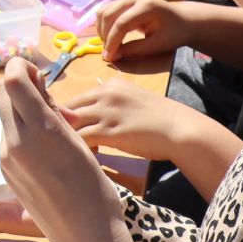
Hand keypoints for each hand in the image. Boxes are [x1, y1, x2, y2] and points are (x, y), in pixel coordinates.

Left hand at [0, 59, 135, 241]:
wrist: (86, 235)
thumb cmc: (93, 185)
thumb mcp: (76, 139)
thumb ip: (50, 108)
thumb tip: (33, 80)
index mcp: (39, 130)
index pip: (12, 80)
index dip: (21, 67)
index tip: (37, 73)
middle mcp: (15, 142)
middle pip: (0, 94)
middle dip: (16, 85)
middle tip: (41, 93)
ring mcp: (6, 159)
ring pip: (4, 116)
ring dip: (19, 109)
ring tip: (48, 125)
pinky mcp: (6, 172)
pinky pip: (7, 138)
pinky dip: (19, 131)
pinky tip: (43, 148)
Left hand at [57, 80, 196, 161]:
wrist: (179, 128)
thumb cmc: (160, 119)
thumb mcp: (132, 101)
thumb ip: (111, 105)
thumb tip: (95, 118)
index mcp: (110, 85)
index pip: (78, 98)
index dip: (69, 116)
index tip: (70, 129)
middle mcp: (105, 94)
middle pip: (68, 108)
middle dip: (62, 126)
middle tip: (63, 142)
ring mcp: (106, 111)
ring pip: (71, 123)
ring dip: (68, 138)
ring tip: (71, 151)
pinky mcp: (109, 131)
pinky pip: (82, 139)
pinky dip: (79, 148)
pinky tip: (85, 156)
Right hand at [93, 0, 191, 61]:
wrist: (184, 20)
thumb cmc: (174, 33)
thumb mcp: (158, 45)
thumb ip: (135, 50)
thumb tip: (113, 56)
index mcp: (146, 6)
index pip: (121, 23)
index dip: (112, 41)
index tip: (108, 57)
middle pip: (108, 14)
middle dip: (105, 36)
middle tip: (109, 54)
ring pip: (104, 11)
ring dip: (102, 29)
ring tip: (109, 45)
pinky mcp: (125, 0)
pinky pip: (107, 10)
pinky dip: (105, 24)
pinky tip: (110, 37)